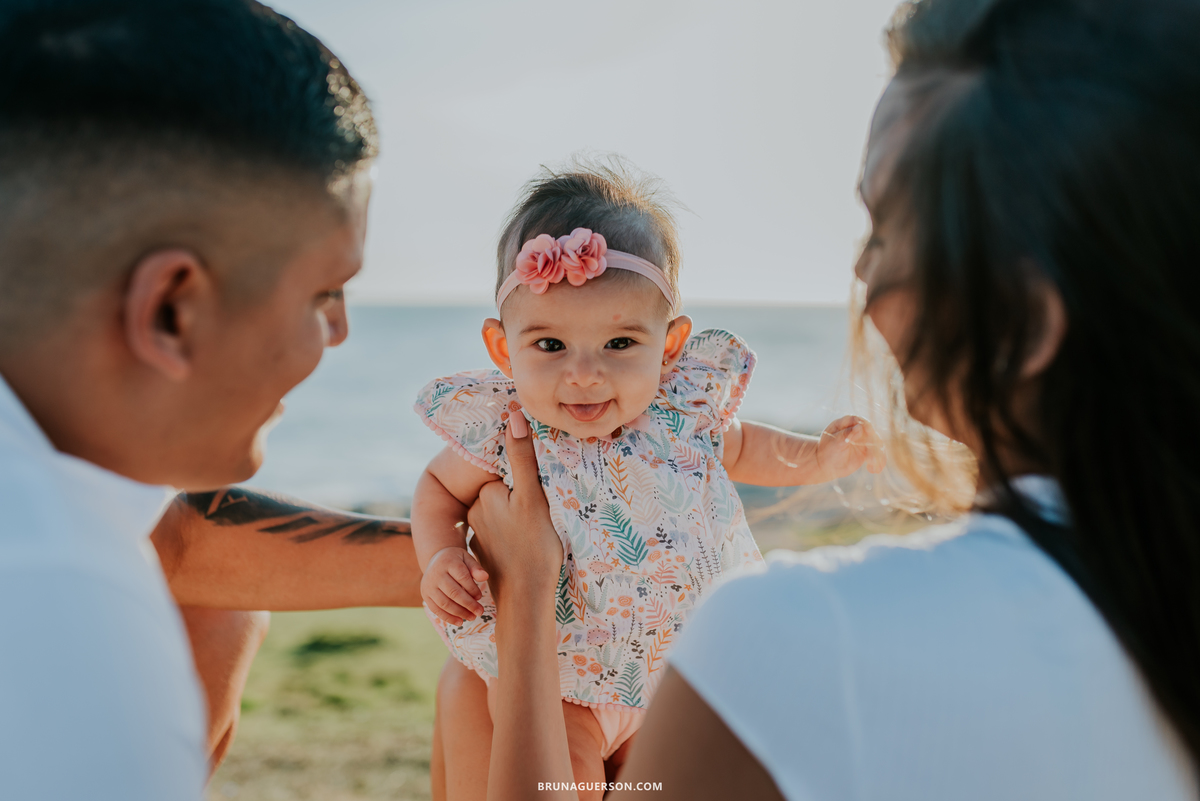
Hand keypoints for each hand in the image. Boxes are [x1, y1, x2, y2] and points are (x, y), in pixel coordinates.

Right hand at [421, 546, 487, 625]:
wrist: (436, 559)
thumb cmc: (456, 560)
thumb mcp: (467, 558)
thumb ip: (476, 568)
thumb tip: (485, 577)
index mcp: (448, 562)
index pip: (462, 577)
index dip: (472, 589)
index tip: (480, 597)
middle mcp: (436, 574)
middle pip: (453, 592)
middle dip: (468, 604)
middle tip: (480, 612)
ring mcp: (428, 585)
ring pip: (444, 603)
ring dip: (459, 613)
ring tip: (472, 617)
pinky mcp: (425, 595)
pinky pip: (436, 609)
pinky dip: (448, 617)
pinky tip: (460, 622)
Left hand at [466, 413, 561, 609]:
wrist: (525, 598)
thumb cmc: (533, 545)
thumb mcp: (532, 496)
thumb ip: (522, 457)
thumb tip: (513, 414)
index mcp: (484, 494)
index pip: (507, 473)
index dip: (527, 479)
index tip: (542, 491)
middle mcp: (475, 512)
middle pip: (504, 493)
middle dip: (521, 498)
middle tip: (543, 514)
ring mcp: (479, 535)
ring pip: (503, 515)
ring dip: (517, 519)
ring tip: (538, 532)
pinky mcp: (485, 555)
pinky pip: (501, 537)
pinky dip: (513, 539)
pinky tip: (527, 548)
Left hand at [816, 415, 886, 479]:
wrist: (825, 464)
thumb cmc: (826, 451)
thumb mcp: (834, 442)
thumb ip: (846, 434)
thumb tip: (860, 427)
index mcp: (847, 423)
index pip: (860, 421)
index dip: (866, 427)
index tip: (868, 434)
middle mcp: (857, 430)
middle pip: (871, 433)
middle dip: (874, 445)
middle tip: (871, 458)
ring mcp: (863, 441)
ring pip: (877, 445)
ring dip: (878, 455)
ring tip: (873, 466)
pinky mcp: (867, 452)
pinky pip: (877, 455)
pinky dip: (878, 462)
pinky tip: (874, 470)